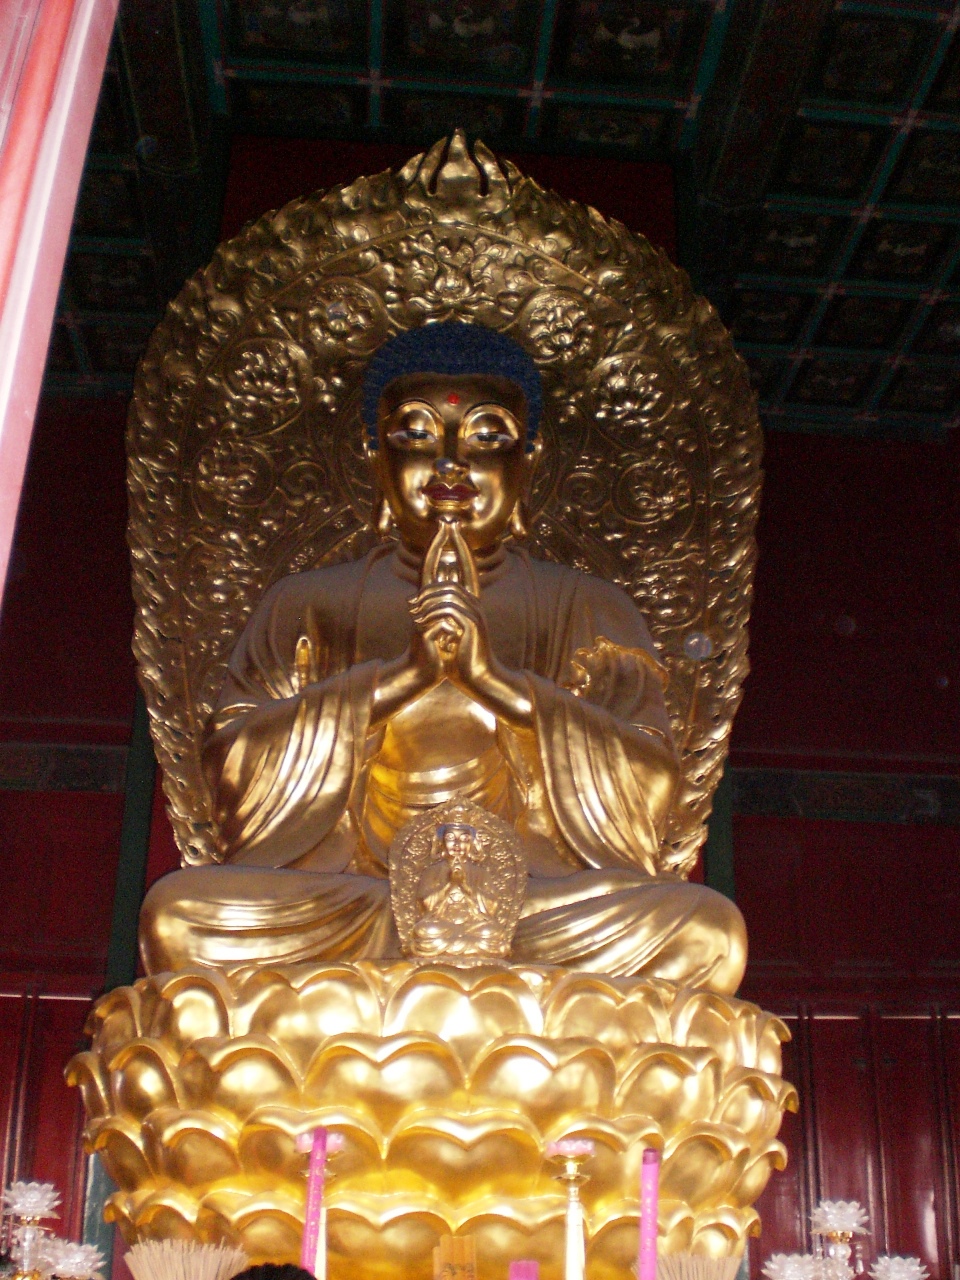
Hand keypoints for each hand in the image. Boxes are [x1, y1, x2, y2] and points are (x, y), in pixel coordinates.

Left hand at [409, 583, 531, 726]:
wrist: (475, 677)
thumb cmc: (460, 659)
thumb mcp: (446, 636)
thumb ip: (438, 621)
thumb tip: (420, 610)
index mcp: (471, 607)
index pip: (453, 584)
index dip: (432, 586)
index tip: (413, 598)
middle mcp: (475, 607)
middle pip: (449, 586)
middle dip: (427, 592)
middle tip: (410, 604)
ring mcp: (475, 614)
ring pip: (449, 595)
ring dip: (427, 602)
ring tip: (413, 614)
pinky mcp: (472, 624)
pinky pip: (449, 609)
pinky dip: (432, 614)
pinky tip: (421, 622)